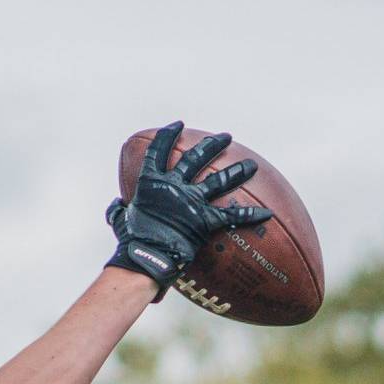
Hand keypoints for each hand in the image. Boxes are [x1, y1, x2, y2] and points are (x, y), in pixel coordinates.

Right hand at [106, 121, 272, 291]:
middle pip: (195, 158)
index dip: (168, 136)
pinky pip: (231, 216)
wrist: (145, 257)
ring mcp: (191, 202)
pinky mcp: (205, 220)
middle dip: (212, 145)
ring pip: (219, 181)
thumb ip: (119, 210)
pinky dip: (249, 215)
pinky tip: (267, 214)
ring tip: (251, 165)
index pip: (158, 151)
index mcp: (151, 182)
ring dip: (237, 172)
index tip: (177, 125)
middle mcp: (174, 186)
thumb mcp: (119, 220)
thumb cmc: (130, 241)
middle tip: (225, 137)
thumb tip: (116, 206)